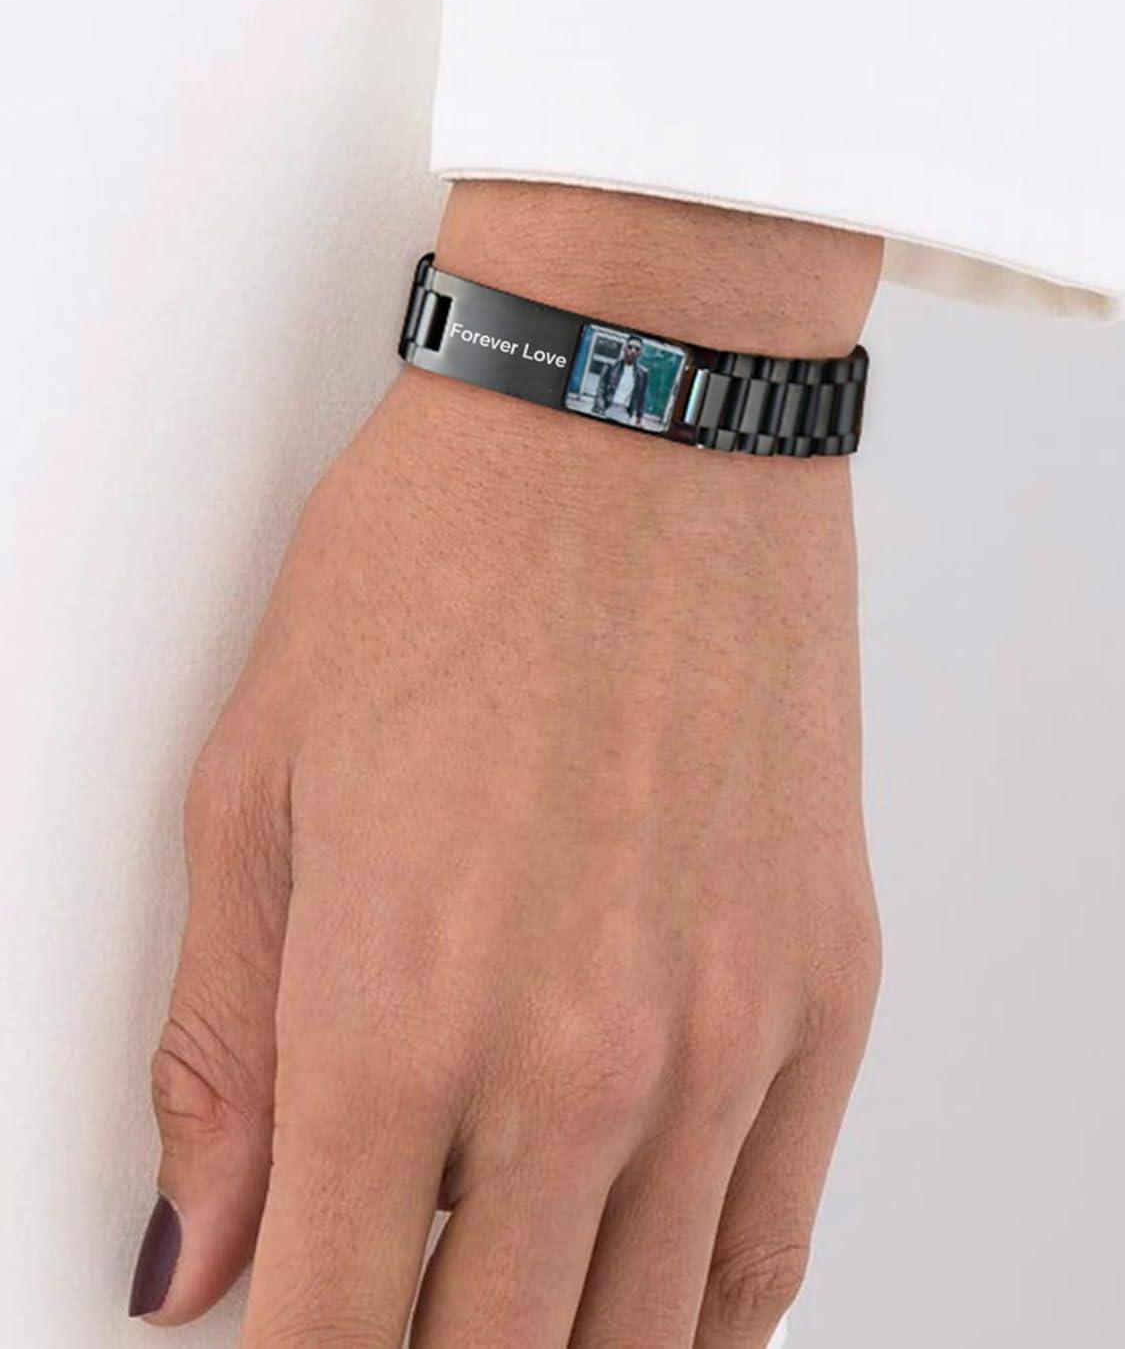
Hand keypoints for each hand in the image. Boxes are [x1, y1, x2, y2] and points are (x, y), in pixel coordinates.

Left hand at [131, 184, 882, 1346]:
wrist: (632, 423)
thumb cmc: (441, 563)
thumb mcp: (256, 794)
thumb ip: (222, 1058)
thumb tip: (195, 1255)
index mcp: (397, 1019)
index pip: (333, 1342)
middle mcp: (581, 1060)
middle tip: (387, 1311)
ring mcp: (728, 1032)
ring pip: (644, 1338)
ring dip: (555, 1345)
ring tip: (499, 1297)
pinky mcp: (825, 984)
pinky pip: (772, 1244)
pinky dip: (695, 1308)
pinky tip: (640, 1279)